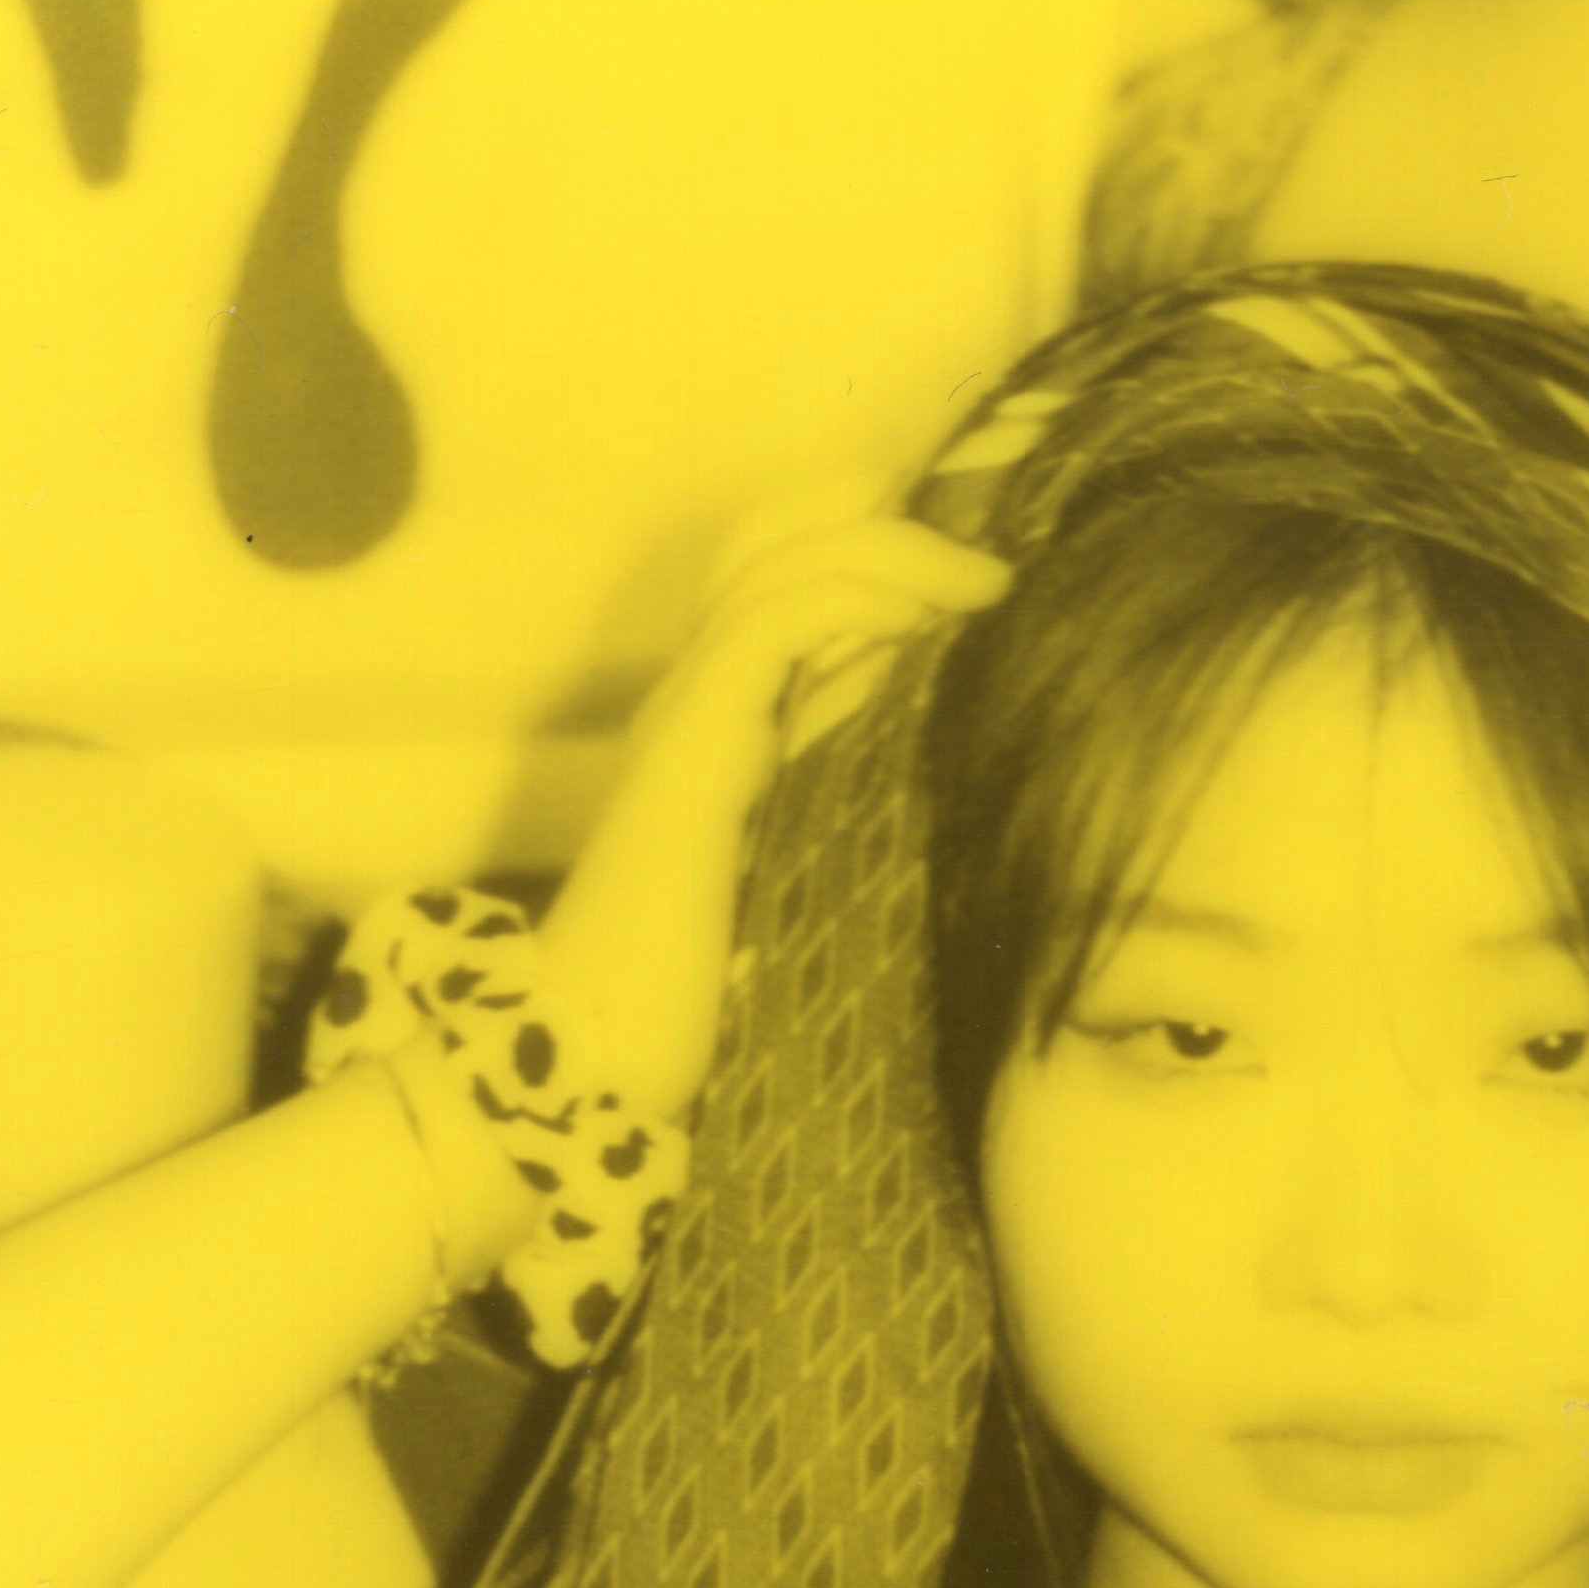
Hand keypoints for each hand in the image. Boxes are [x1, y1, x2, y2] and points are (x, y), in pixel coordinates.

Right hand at [528, 493, 1007, 1129]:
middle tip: (990, 564)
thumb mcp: (801, 851)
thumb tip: (906, 679)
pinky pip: (771, 625)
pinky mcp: (689, 748)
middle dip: (885, 523)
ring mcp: (681, 716)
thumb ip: (833, 760)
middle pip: (769, 542)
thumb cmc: (698, 992)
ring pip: (776, 565)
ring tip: (983, 585)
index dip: (865, 542)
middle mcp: (688, 699)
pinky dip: (854, 599)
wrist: (598, 1064)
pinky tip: (921, 622)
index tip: (972, 571)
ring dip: (892, 554)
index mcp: (714, 722)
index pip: (773, 577)